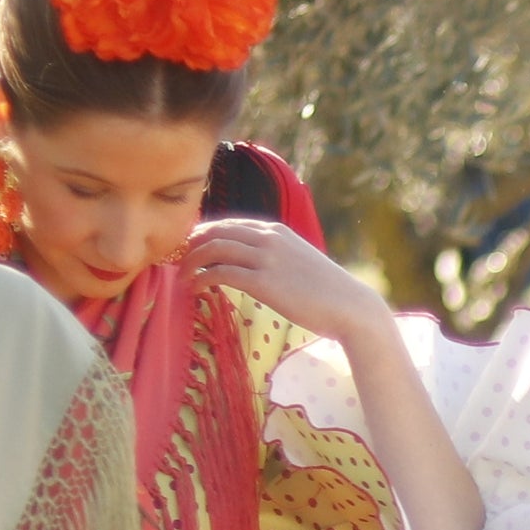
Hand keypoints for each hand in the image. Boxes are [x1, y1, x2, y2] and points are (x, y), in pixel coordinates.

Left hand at [187, 217, 390, 343]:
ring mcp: (266, 258)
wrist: (349, 306)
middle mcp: (269, 238)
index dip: (205, 233)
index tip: (191, 247)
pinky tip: (194, 288)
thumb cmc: (327, 290)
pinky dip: (201, 279)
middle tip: (180, 260)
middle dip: (192, 244)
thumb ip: (277, 255)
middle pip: (216, 231)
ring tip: (183, 275)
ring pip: (214, 249)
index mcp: (277, 230)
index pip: (229, 223)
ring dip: (192, 261)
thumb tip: (257, 264)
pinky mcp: (263, 282)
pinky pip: (220, 273)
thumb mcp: (300, 260)